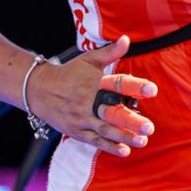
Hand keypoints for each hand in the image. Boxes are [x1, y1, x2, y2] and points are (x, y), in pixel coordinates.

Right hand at [26, 36, 156, 156]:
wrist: (38, 90)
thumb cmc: (69, 73)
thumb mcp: (88, 60)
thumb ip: (110, 52)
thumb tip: (126, 38)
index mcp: (94, 82)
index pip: (117, 84)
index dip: (135, 86)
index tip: (152, 90)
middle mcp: (88, 101)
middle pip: (112, 112)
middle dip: (131, 121)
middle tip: (149, 127)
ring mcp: (81, 118)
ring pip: (105, 129)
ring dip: (124, 136)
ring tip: (143, 140)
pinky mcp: (76, 131)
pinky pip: (94, 140)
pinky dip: (109, 147)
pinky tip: (124, 151)